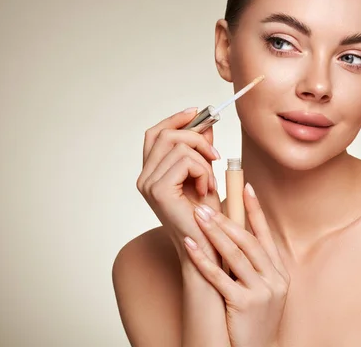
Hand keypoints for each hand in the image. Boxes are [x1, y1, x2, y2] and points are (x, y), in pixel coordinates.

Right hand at [136, 107, 222, 259]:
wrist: (209, 248)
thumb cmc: (207, 217)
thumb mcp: (206, 174)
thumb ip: (201, 150)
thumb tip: (205, 124)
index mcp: (151, 173)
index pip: (155, 134)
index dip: (174, 119)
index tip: (197, 112)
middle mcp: (145, 178)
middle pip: (165, 134)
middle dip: (196, 136)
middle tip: (215, 155)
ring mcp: (148, 184)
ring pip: (179, 146)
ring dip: (204, 160)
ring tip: (211, 182)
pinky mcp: (159, 191)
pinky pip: (187, 161)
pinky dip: (204, 171)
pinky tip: (208, 190)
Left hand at [184, 183, 289, 346]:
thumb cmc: (252, 320)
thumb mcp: (260, 290)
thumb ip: (251, 265)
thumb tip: (231, 236)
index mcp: (278, 272)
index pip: (265, 233)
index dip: (255, 209)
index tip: (246, 186)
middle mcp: (275, 279)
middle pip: (249, 241)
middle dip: (227, 219)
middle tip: (207, 202)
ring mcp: (262, 292)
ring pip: (236, 255)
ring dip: (215, 232)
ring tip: (198, 215)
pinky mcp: (245, 305)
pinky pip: (220, 277)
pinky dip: (204, 259)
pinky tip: (190, 244)